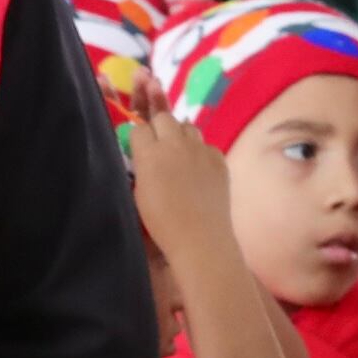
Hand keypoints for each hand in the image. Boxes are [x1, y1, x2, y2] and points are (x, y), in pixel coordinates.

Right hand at [127, 72, 237, 265]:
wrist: (200, 239)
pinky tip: (200, 172)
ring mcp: (200, 149)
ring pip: (187, 127)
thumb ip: (140, 167)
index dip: (138, 139)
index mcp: (150, 153)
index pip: (139, 129)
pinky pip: (206, 145)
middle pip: (163, 118)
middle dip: (158, 129)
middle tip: (158, 149)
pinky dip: (201, 153)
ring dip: (180, 137)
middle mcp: (175, 144)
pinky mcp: (219, 159)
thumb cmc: (162, 222)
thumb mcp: (138, 193)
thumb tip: (142, 155)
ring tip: (180, 157)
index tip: (139, 151)